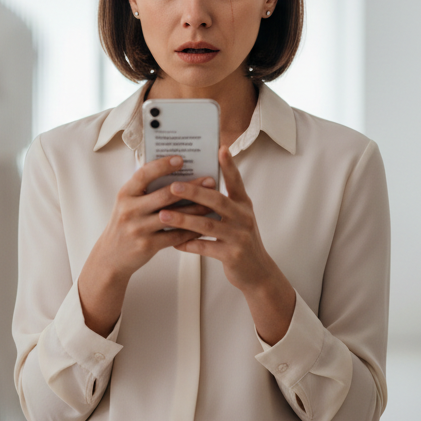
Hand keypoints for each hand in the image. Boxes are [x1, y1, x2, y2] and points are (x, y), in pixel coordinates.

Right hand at [77, 156, 213, 335]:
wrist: (111, 257)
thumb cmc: (125, 224)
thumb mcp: (127, 203)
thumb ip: (145, 190)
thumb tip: (175, 172)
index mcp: (125, 194)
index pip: (144, 175)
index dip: (162, 166)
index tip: (180, 159)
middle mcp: (130, 210)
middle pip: (165, 195)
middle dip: (190, 187)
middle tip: (209, 180)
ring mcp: (138, 229)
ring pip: (174, 216)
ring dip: (196, 209)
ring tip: (212, 202)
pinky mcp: (147, 246)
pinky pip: (175, 236)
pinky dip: (191, 230)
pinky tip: (204, 225)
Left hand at [160, 146, 295, 344]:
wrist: (257, 272)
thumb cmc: (240, 240)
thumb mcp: (239, 218)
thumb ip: (224, 202)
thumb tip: (199, 183)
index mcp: (244, 205)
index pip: (236, 181)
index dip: (229, 165)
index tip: (220, 148)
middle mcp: (244, 217)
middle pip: (217, 200)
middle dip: (194, 192)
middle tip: (173, 186)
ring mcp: (240, 236)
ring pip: (207, 224)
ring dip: (183, 219)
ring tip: (164, 214)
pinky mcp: (233, 255)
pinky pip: (205, 247)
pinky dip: (188, 244)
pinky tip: (173, 242)